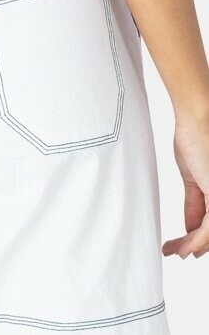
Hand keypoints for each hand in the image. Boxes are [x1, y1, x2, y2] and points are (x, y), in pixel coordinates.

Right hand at [162, 112, 208, 257]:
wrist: (197, 120)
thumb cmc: (196, 138)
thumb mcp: (194, 179)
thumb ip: (194, 205)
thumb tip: (190, 226)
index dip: (198, 238)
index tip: (184, 246)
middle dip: (195, 246)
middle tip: (176, 251)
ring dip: (192, 246)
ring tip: (173, 249)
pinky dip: (194, 240)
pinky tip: (182, 245)